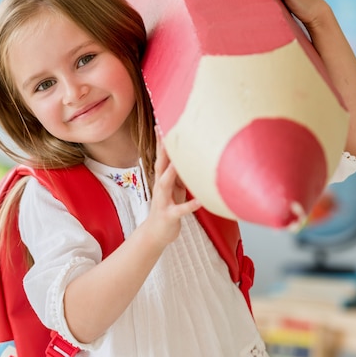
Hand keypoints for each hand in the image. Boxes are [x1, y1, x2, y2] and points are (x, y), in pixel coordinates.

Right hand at [145, 129, 201, 246]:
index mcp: (162, 179)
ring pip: (165, 184)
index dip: (162, 140)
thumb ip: (179, 172)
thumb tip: (188, 154)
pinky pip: (180, 210)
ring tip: (177, 163)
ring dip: (170, 173)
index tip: (162, 122)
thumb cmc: (168, 207)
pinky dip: (189, 205)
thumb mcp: (174, 187)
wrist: (155, 234)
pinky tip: (200, 201)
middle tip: (164, 132)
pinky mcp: (170, 216)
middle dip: (162, 149)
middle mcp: (160, 187)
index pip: (162, 156)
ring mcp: (163, 201)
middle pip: (160, 165)